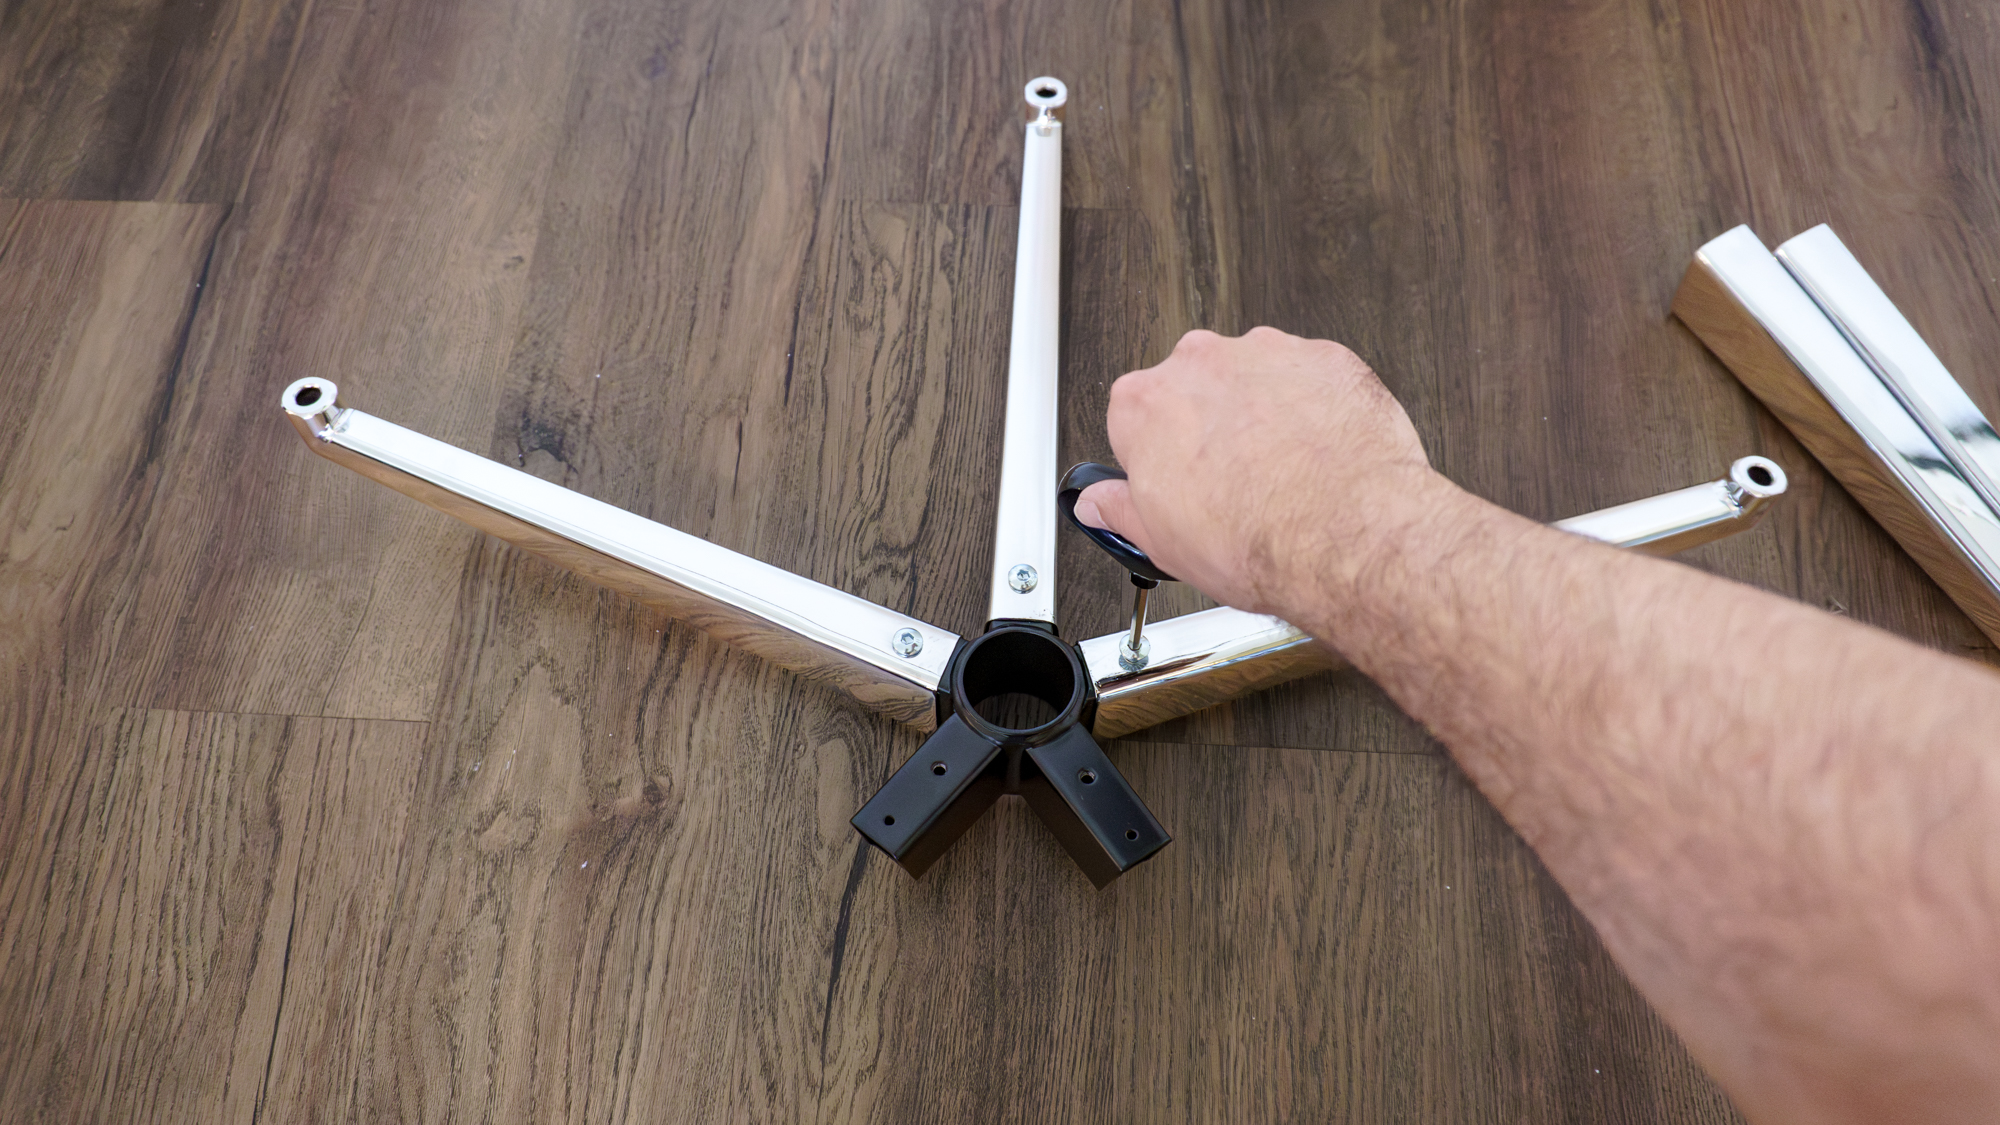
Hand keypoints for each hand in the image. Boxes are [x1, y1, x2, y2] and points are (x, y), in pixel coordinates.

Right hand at [1074, 327, 1440, 616]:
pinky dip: (1315, 408)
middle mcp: (1200, 365)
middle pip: (1195, 391)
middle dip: (1211, 428)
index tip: (1177, 482)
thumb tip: (1099, 504)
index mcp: (1146, 404)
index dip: (1159, 458)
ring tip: (1284, 472)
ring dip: (1264, 414)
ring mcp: (1264, 355)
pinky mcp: (1324, 358)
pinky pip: (1311, 378)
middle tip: (1235, 482)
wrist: (1346, 536)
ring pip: (1254, 379)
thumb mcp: (1162, 544)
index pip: (1134, 420)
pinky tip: (1319, 454)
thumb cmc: (1259, 540)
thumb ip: (1119, 510)